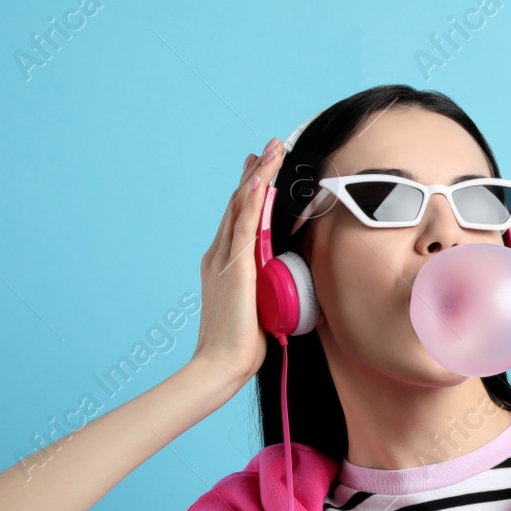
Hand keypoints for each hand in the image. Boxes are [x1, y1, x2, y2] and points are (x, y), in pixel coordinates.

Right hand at [189, 138, 285, 387]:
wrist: (220, 364)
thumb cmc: (240, 345)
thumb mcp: (259, 308)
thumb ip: (269, 291)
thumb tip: (291, 289)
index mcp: (223, 265)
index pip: (238, 218)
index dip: (250, 190)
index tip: (261, 168)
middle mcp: (220, 255)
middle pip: (239, 203)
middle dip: (256, 172)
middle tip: (270, 146)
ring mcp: (225, 259)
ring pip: (242, 206)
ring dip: (260, 174)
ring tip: (272, 148)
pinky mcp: (235, 268)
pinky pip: (243, 225)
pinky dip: (252, 200)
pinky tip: (260, 178)